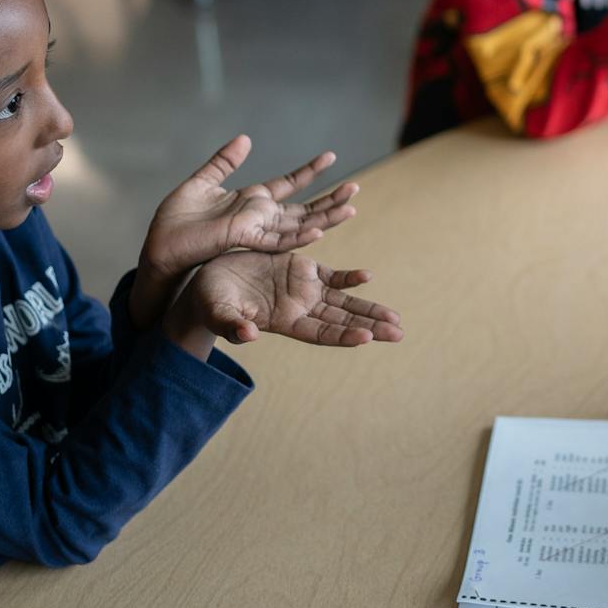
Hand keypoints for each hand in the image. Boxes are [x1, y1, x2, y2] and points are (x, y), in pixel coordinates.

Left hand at [143, 137, 356, 280]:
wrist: (159, 246)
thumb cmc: (175, 221)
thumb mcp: (202, 182)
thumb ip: (224, 162)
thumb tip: (245, 139)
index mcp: (251, 201)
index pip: (289, 184)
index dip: (310, 171)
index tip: (331, 156)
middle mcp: (259, 217)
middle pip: (304, 208)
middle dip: (330, 199)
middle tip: (356, 188)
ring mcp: (255, 230)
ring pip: (299, 226)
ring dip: (325, 218)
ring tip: (351, 207)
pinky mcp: (244, 239)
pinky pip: (277, 240)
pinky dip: (299, 237)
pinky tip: (319, 231)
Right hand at [173, 253, 403, 347]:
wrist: (208, 280)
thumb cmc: (209, 301)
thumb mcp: (218, 312)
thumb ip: (232, 325)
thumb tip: (247, 336)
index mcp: (283, 322)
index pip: (321, 333)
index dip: (343, 335)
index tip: (367, 338)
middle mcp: (299, 309)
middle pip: (342, 320)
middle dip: (370, 326)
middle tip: (399, 333)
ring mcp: (302, 289)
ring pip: (343, 300)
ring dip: (369, 308)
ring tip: (395, 318)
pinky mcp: (300, 269)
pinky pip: (330, 276)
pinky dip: (349, 278)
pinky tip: (367, 278)